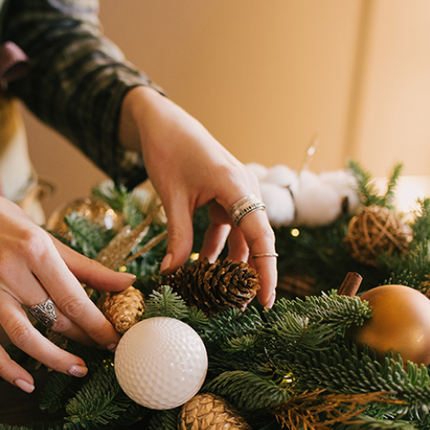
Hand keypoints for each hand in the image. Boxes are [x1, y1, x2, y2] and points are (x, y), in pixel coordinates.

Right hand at [0, 170, 134, 391]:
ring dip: (53, 359)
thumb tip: (127, 283)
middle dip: (83, 337)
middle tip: (104, 350)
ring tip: (78, 369)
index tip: (115, 339)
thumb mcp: (46, 236)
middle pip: (53, 317)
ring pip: (23, 336)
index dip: (98, 323)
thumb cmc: (3, 221)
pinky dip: (5, 367)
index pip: (73, 297)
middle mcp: (10, 272)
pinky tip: (27, 383)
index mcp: (34, 249)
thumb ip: (86, 266)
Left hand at [119, 87, 276, 307]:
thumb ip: (178, 237)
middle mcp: (245, 188)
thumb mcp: (172, 198)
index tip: (265, 300)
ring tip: (221, 293)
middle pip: (256, 239)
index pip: (260, 236)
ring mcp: (237, 191)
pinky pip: (228, 226)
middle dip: (251, 273)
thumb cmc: (169, 152)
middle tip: (243, 307)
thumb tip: (172, 273)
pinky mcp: (226, 194)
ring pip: (241, 235)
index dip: (265, 271)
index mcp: (237, 186)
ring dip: (230, 262)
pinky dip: (217, 246)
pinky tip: (202, 266)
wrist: (163, 122)